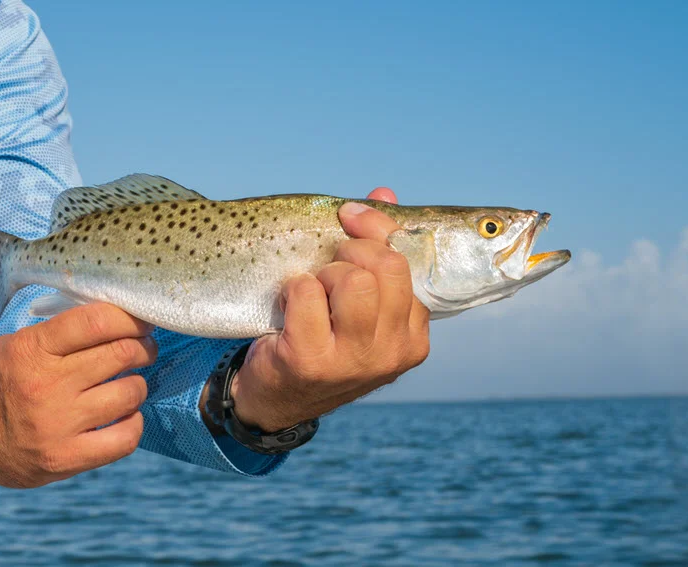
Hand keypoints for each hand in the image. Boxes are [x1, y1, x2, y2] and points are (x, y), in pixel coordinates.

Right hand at [0, 303, 155, 487]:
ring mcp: (58, 425)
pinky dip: (134, 423)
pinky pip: (125, 438)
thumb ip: (61, 332)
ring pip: (130, 393)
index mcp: (33, 349)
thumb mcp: (17, 344)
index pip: (97, 322)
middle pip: (122, 354)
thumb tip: (118, 320)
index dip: (130, 319)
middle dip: (144, 348)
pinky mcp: (66, 459)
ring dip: (138, 385)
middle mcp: (47, 386)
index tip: (141, 323)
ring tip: (129, 383)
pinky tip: (124, 415)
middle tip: (144, 349)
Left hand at [220, 188, 430, 432]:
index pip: (408, 262)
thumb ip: (376, 251)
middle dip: (350, 253)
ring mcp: (354, 360)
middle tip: (328, 268)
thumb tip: (383, 196)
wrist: (274, 398)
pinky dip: (292, 289)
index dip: (377, 231)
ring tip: (313, 293)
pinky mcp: (311, 360)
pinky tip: (288, 309)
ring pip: (353, 280)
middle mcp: (392, 353)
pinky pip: (307, 291)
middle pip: (386, 267)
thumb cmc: (322, 342)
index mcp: (413, 337)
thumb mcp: (359, 306)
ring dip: (323, 275)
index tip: (350, 219)